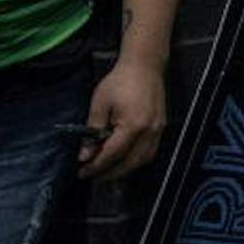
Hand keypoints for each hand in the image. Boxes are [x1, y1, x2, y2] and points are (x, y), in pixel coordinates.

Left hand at [77, 58, 167, 179]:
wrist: (145, 66)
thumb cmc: (120, 81)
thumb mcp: (99, 103)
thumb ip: (92, 131)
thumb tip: (85, 154)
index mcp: (133, 125)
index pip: (112, 154)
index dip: (96, 166)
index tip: (82, 172)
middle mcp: (149, 132)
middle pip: (130, 163)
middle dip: (111, 173)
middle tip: (93, 177)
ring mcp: (158, 131)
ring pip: (142, 160)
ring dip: (125, 169)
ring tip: (107, 172)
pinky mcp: (161, 128)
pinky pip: (150, 152)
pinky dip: (136, 160)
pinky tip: (123, 159)